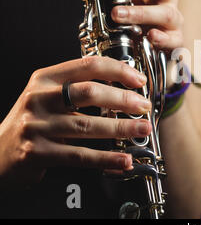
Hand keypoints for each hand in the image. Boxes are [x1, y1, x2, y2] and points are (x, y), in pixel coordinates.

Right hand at [0, 57, 151, 186]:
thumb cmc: (33, 120)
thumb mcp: (49, 95)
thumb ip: (78, 87)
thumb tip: (124, 87)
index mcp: (45, 79)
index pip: (88, 65)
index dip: (118, 70)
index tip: (139, 79)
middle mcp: (40, 98)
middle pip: (89, 92)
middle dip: (123, 99)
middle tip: (143, 105)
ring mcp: (37, 126)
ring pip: (87, 125)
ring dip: (121, 128)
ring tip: (142, 129)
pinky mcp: (37, 152)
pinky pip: (79, 155)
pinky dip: (106, 158)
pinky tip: (123, 159)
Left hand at [102, 0, 183, 50]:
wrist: (151, 50)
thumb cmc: (134, 22)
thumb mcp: (122, 2)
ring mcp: (174, 19)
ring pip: (167, 12)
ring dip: (140, 13)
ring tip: (116, 15)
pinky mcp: (177, 40)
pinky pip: (173, 39)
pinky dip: (162, 38)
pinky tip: (149, 36)